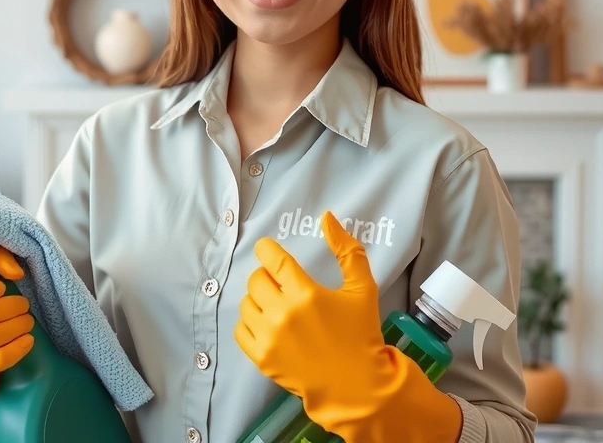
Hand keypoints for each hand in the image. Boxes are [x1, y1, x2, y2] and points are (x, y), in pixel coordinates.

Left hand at [234, 211, 461, 442]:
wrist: (356, 385)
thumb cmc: (360, 334)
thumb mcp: (362, 289)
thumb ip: (347, 250)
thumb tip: (326, 217)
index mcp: (306, 293)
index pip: (273, 259)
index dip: (266, 249)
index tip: (268, 249)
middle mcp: (283, 313)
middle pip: (256, 280)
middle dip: (267, 276)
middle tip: (280, 283)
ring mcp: (269, 337)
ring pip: (246, 303)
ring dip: (258, 299)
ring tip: (275, 305)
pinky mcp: (261, 357)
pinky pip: (240, 329)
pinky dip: (250, 323)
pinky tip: (266, 324)